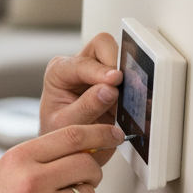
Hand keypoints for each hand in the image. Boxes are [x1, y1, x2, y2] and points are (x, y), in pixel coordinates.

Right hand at [0, 121, 123, 192]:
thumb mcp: (4, 173)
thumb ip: (39, 158)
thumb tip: (81, 148)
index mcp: (17, 159)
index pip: (70, 136)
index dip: (99, 133)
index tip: (112, 135)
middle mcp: (31, 181)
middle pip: (87, 164)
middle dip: (92, 173)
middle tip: (83, 180)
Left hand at [40, 32, 121, 164]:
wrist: (67, 147)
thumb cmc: (57, 133)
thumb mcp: (65, 125)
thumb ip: (85, 107)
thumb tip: (109, 89)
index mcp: (59, 72)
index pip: (82, 62)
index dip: (100, 71)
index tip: (114, 80)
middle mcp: (77, 66)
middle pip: (102, 45)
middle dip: (115, 63)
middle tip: (121, 84)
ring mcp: (98, 72)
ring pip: (120, 55)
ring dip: (127, 74)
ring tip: (129, 95)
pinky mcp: (115, 83)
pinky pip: (130, 74)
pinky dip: (134, 85)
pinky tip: (134, 100)